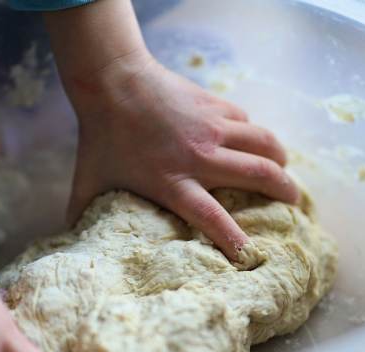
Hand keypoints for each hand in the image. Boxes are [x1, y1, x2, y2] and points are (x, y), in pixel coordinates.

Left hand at [44, 1, 298, 261]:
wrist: (112, 82)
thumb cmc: (100, 138)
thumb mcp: (89, 183)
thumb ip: (83, 214)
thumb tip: (70, 243)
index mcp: (172, 181)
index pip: (212, 216)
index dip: (234, 239)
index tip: (251, 255)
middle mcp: (200, 156)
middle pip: (258, 174)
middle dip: (284, 191)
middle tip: (294, 203)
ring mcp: (213, 128)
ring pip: (265, 143)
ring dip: (280, 159)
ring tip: (284, 171)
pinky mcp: (216, 106)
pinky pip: (248, 122)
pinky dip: (255, 135)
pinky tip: (250, 142)